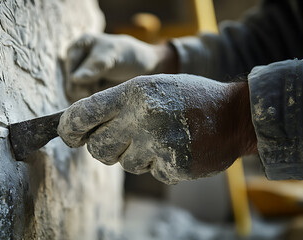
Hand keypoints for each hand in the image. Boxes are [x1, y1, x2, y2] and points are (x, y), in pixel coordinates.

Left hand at [58, 74, 256, 183]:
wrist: (234, 114)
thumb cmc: (187, 98)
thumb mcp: (151, 87)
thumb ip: (118, 104)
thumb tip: (83, 129)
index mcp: (133, 92)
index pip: (82, 114)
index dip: (69, 129)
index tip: (69, 136)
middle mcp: (142, 117)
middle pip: (97, 148)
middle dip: (104, 148)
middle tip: (121, 141)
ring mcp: (158, 143)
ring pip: (125, 164)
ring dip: (137, 156)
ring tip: (160, 139)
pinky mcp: (172, 166)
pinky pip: (151, 173)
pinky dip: (160, 165)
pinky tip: (176, 149)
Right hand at [65, 33, 176, 100]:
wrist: (147, 68)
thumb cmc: (130, 56)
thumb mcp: (113, 56)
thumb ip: (95, 66)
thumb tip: (75, 78)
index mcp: (80, 46)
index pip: (70, 66)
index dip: (80, 76)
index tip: (95, 80)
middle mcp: (78, 60)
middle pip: (70, 81)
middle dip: (84, 87)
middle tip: (99, 86)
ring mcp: (84, 76)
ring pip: (75, 92)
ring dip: (88, 94)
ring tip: (102, 89)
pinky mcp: (90, 89)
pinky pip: (83, 99)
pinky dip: (91, 99)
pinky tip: (102, 93)